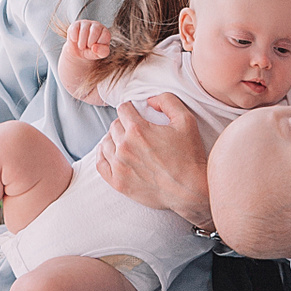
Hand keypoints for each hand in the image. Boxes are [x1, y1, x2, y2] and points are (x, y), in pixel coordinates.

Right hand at [67, 19, 112, 60]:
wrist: (78, 51)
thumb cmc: (91, 51)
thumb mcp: (99, 54)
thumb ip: (102, 52)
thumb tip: (94, 47)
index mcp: (105, 32)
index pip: (105, 35)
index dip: (99, 45)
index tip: (95, 48)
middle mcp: (97, 25)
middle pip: (95, 30)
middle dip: (90, 42)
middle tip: (87, 47)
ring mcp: (86, 23)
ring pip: (84, 30)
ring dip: (82, 42)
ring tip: (81, 46)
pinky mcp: (76, 24)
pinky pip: (75, 29)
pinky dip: (74, 38)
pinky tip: (75, 40)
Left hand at [97, 94, 213, 228]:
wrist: (190, 191)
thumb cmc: (190, 156)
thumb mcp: (186, 120)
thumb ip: (167, 101)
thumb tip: (149, 100)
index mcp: (138, 129)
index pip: (123, 109)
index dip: (131, 108)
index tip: (136, 113)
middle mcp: (125, 146)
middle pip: (114, 125)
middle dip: (124, 123)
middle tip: (135, 129)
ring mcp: (119, 166)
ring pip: (105, 143)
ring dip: (113, 139)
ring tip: (124, 141)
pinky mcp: (118, 182)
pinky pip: (100, 164)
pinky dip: (102, 155)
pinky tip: (110, 152)